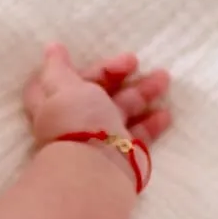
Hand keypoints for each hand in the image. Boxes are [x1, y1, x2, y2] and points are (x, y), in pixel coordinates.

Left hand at [24, 44, 171, 154]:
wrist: (96, 170)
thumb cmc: (76, 122)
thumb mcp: (63, 86)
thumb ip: (58, 68)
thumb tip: (51, 48)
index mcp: (58, 104)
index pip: (66, 82)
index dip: (84, 69)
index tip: (106, 59)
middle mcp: (78, 123)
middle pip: (98, 94)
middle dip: (119, 75)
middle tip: (138, 62)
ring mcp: (101, 139)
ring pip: (122, 111)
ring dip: (142, 93)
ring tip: (164, 80)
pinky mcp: (124, 155)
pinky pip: (140, 135)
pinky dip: (152, 123)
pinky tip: (166, 114)